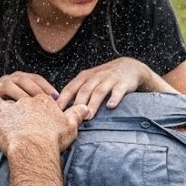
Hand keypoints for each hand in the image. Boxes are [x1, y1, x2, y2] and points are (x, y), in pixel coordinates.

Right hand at [0, 71, 58, 114]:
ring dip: (26, 95)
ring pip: (15, 84)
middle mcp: (11, 78)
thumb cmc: (3, 107)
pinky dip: (11, 101)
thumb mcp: (20, 102)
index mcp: (20, 78)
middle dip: (40, 90)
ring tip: (36, 106)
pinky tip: (18, 111)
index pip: (37, 79)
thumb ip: (32, 101)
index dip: (48, 87)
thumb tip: (52, 109)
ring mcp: (0, 84)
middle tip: (49, 103)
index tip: (58, 98)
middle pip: (28, 80)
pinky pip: (2, 95)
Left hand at [0, 94, 88, 154]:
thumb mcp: (70, 125)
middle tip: (11, 102)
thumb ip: (77, 114)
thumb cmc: (53, 138)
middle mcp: (23, 102)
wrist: (34, 149)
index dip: (33, 99)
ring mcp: (8, 110)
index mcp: (40, 101)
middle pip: (16, 94)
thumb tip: (86, 108)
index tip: (32, 105)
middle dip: (13, 96)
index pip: (35, 94)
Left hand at [58, 57, 174, 117]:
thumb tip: (60, 109)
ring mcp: (109, 79)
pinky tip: (110, 107)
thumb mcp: (89, 80)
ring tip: (88, 116)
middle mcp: (96, 77)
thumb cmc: (105, 77)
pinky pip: (118, 91)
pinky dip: (114, 99)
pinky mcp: (123, 83)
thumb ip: (76, 92)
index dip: (63, 100)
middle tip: (71, 118)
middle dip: (77, 104)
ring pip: (99, 92)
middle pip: (84, 91)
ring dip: (93, 104)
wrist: (130, 67)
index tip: (55, 111)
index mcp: (84, 77)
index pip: (70, 88)